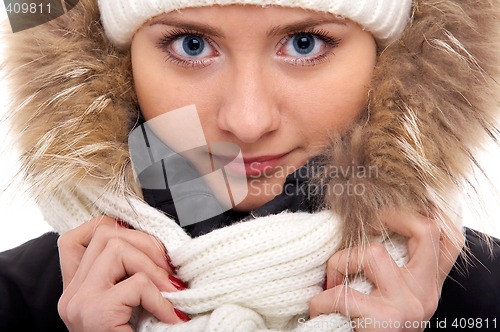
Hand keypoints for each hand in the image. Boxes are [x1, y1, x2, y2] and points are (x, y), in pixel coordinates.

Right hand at [57, 216, 188, 330]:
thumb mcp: (126, 306)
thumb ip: (128, 278)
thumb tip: (161, 248)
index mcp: (76, 290)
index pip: (74, 238)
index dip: (109, 228)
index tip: (142, 244)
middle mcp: (71, 293)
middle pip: (105, 234)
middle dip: (147, 245)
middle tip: (168, 273)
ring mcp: (80, 302)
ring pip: (117, 247)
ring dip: (154, 267)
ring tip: (170, 293)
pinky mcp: (96, 312)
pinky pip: (138, 283)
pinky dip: (161, 297)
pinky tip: (170, 315)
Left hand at [310, 210, 463, 330]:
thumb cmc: (370, 326)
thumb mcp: (391, 297)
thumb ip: (390, 270)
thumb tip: (368, 230)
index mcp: (427, 284)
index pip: (449, 238)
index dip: (428, 213)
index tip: (396, 210)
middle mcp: (425, 293)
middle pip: (426, 229)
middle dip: (390, 215)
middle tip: (367, 225)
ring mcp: (408, 305)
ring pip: (372, 252)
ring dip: (340, 263)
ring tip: (331, 284)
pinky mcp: (386, 320)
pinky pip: (342, 292)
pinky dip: (322, 299)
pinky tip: (320, 309)